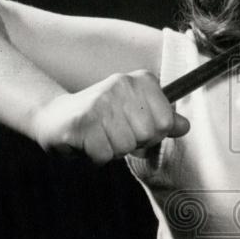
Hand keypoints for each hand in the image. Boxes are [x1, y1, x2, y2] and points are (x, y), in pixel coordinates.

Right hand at [30, 70, 189, 164]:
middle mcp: (121, 85)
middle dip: (132, 144)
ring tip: (99, 137)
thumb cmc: (100, 117)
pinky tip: (87, 143)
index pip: (166, 122)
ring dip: (112, 150)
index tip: (135, 127)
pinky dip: (96, 157)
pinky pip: (104, 155)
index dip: (153, 134)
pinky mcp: (83, 122)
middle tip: (113, 134)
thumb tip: (185, 126)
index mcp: (139, 81)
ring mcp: (101, 102)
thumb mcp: (135, 112)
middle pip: (148, 135)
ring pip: (126, 146)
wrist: (54, 116)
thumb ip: (161, 118)